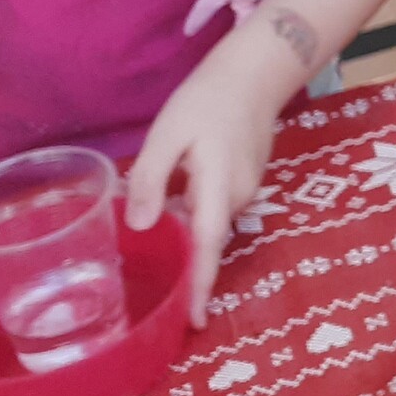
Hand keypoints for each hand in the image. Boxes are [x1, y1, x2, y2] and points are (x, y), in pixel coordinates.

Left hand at [125, 78, 277, 326]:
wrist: (254, 74)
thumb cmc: (205, 101)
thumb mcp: (167, 135)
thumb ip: (152, 180)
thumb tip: (141, 227)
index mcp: (218, 188)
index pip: (208, 246)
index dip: (201, 285)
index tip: (197, 321)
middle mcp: (238, 197)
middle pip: (209, 243)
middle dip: (190, 273)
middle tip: (157, 297)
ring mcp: (246, 189)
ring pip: (211, 226)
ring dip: (190, 245)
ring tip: (159, 260)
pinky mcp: (245, 180)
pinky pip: (216, 211)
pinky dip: (196, 222)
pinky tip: (173, 215)